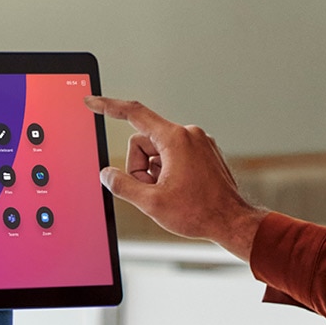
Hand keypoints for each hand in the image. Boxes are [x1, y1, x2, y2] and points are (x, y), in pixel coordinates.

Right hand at [86, 95, 266, 259]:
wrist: (233, 222)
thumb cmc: (199, 213)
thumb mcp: (151, 203)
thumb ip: (122, 185)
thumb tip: (107, 174)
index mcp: (175, 138)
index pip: (133, 113)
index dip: (108, 107)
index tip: (92, 102)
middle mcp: (189, 134)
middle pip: (144, 142)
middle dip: (140, 167)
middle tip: (152, 191)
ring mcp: (199, 143)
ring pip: (158, 151)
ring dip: (154, 172)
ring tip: (169, 194)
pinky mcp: (204, 153)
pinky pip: (174, 155)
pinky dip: (168, 171)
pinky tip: (180, 190)